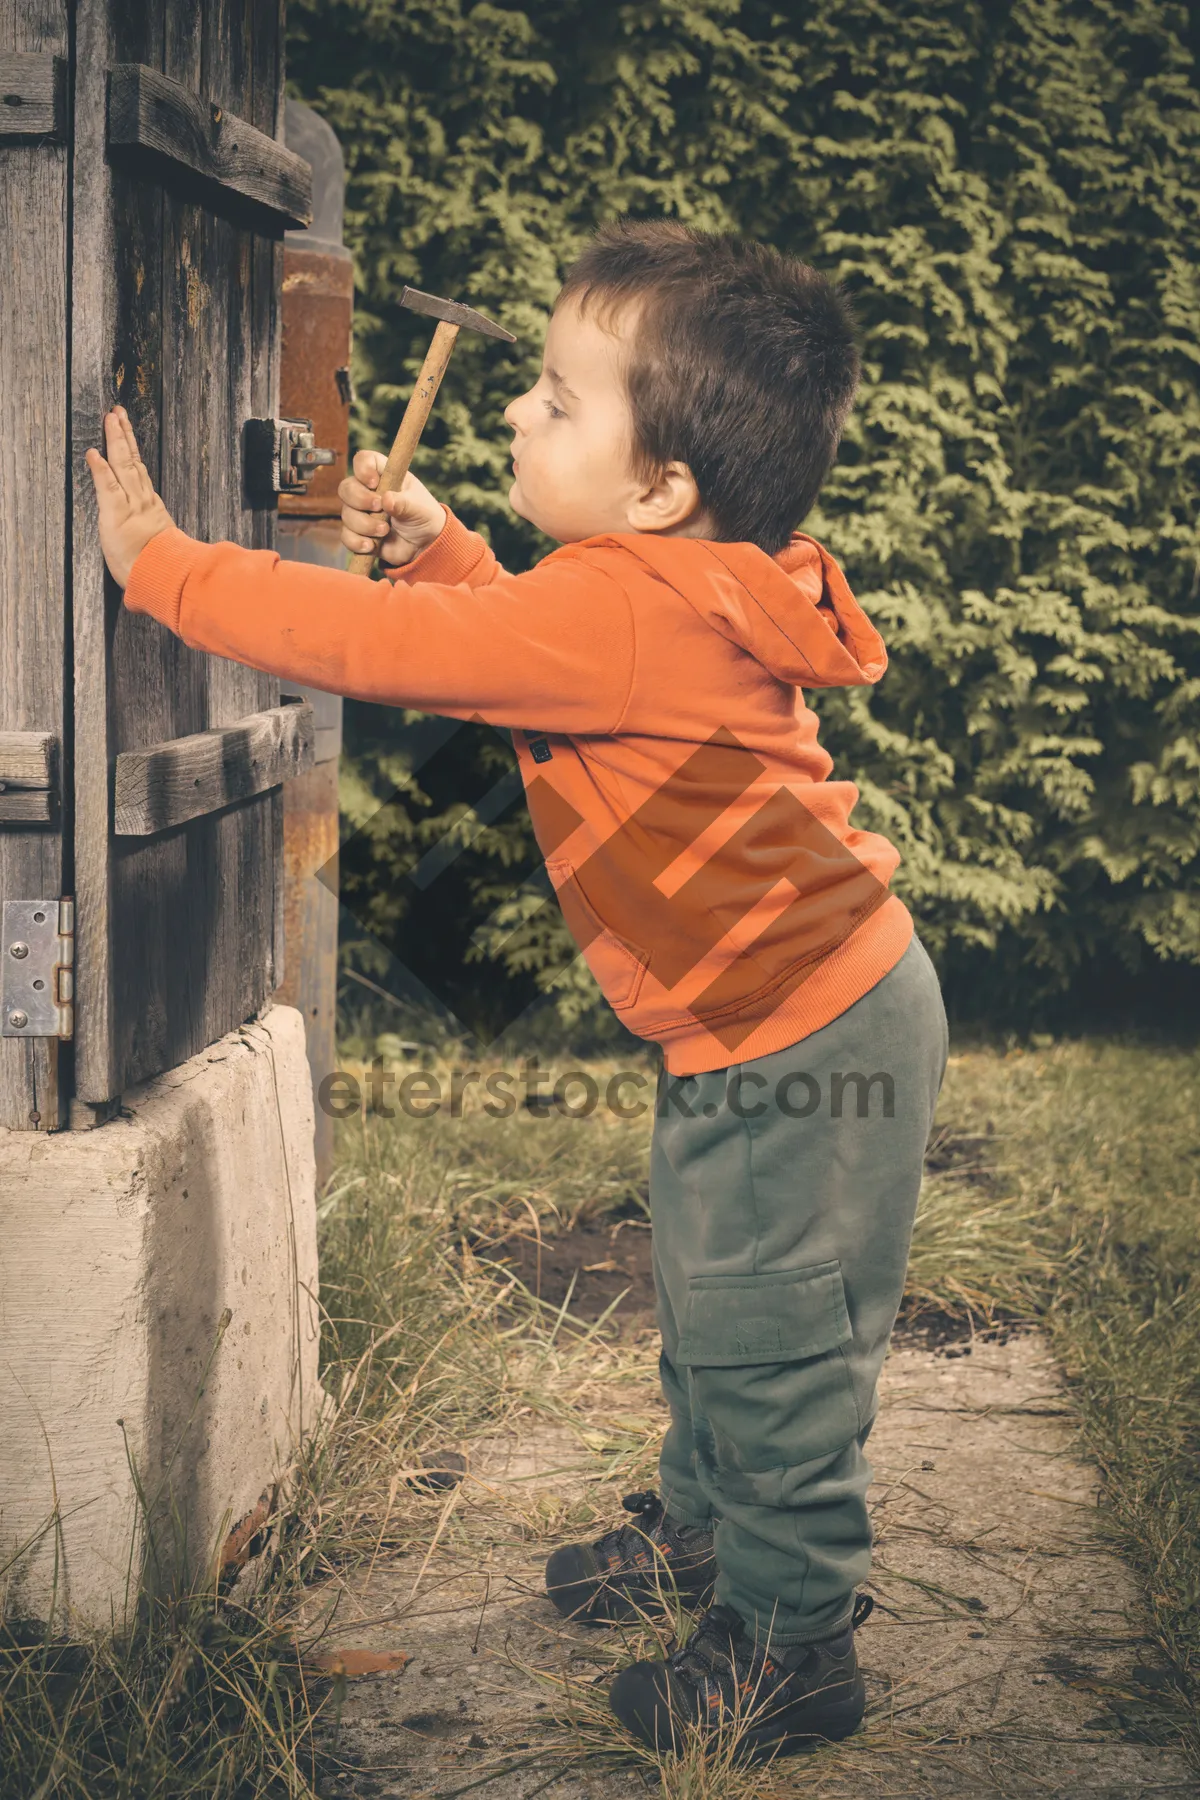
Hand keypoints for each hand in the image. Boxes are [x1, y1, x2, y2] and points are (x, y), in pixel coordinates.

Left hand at [85, 407, 174, 588]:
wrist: (166, 578)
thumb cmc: (162, 569)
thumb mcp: (161, 549)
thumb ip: (157, 538)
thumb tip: (159, 545)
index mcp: (151, 509)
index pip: (140, 473)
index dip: (132, 451)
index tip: (126, 432)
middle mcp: (142, 501)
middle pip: (133, 461)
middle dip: (124, 435)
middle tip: (117, 412)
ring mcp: (131, 505)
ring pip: (123, 466)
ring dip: (115, 441)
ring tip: (110, 419)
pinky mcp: (117, 514)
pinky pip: (108, 487)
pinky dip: (100, 469)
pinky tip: (94, 453)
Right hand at [339, 453, 444, 565]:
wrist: (424, 544)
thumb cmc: (423, 516)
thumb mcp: (419, 508)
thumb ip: (404, 503)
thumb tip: (387, 500)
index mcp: (384, 475)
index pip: (364, 460)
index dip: (363, 469)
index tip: (374, 483)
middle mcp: (368, 491)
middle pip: (346, 487)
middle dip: (360, 499)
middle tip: (379, 508)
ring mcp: (361, 512)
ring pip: (346, 514)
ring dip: (364, 524)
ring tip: (385, 531)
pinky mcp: (359, 533)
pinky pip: (346, 536)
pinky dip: (357, 541)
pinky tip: (371, 546)